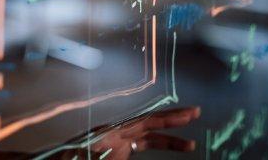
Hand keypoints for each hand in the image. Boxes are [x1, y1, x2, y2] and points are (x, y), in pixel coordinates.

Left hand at [72, 106, 200, 158]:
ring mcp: (114, 141)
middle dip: (172, 119)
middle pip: (149, 123)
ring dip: (167, 140)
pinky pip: (137, 146)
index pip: (145, 122)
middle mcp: (114, 132)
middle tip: (196, 113)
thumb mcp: (97, 157)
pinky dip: (153, 146)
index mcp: (110, 131)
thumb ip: (121, 154)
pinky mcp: (114, 151)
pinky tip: (167, 149)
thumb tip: (139, 146)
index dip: (168, 118)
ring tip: (190, 144)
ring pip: (146, 137)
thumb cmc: (71, 158)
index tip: (189, 114)